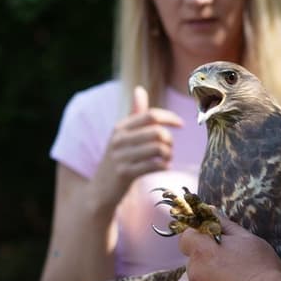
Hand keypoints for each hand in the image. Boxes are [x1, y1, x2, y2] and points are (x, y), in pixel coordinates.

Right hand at [91, 86, 183, 209]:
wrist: (99, 191)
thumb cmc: (117, 160)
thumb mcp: (122, 136)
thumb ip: (134, 114)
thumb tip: (139, 89)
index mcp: (120, 127)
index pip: (151, 115)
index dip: (170, 118)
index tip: (181, 124)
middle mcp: (119, 140)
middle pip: (157, 132)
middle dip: (170, 141)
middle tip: (170, 149)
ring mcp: (121, 157)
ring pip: (158, 149)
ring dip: (168, 155)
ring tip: (167, 159)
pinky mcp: (125, 174)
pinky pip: (154, 165)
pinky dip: (164, 166)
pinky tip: (163, 167)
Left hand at [173, 216, 280, 280]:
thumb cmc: (264, 273)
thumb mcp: (250, 241)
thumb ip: (225, 226)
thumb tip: (210, 211)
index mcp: (203, 252)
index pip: (186, 236)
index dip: (198, 235)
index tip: (210, 237)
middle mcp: (194, 276)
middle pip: (187, 264)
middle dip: (201, 261)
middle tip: (225, 263)